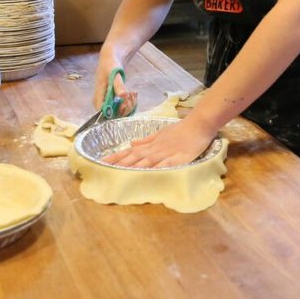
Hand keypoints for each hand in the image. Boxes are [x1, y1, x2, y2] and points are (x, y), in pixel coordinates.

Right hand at [92, 57, 136, 116]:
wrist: (110, 61)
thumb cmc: (110, 66)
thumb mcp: (114, 74)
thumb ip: (118, 85)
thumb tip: (123, 96)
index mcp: (98, 98)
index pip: (105, 114)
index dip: (117, 111)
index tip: (126, 102)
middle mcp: (101, 103)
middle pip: (114, 115)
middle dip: (126, 108)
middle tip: (132, 95)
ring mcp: (108, 103)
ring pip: (120, 112)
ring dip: (130, 105)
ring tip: (133, 93)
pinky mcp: (114, 102)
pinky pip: (123, 107)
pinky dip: (130, 102)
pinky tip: (133, 93)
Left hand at [102, 116, 216, 168]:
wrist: (198, 124)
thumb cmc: (180, 129)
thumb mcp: (160, 133)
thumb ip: (146, 140)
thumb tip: (130, 144)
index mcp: (151, 145)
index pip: (129, 151)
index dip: (115, 157)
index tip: (101, 162)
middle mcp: (155, 149)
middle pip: (134, 158)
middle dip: (119, 164)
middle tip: (104, 170)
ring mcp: (167, 154)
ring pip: (147, 161)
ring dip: (133, 168)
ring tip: (120, 174)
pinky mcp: (179, 158)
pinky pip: (167, 165)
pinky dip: (157, 169)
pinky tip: (150, 174)